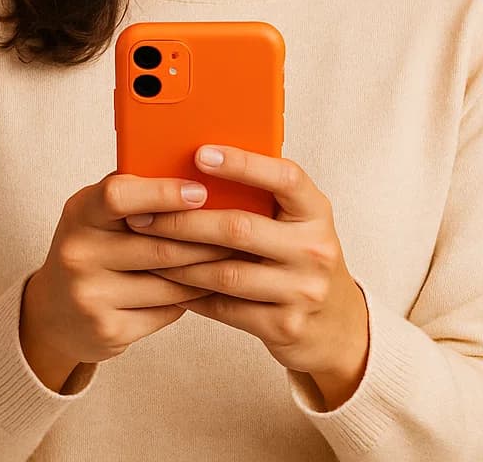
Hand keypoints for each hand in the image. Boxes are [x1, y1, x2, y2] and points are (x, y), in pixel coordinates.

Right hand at [20, 170, 241, 388]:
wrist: (53, 314)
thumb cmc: (91, 249)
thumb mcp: (96, 215)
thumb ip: (133, 193)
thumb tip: (196, 172)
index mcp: (79, 214)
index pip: (119, 196)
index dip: (163, 193)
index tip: (201, 192)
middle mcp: (79, 254)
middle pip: (160, 246)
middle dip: (207, 240)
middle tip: (241, 232)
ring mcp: (91, 296)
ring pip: (170, 283)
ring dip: (206, 273)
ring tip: (231, 261)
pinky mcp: (107, 330)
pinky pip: (166, 312)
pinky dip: (188, 300)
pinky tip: (201, 289)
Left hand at [124, 145, 369, 403]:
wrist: (337, 328)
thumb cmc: (301, 261)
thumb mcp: (297, 225)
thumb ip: (263, 201)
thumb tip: (196, 170)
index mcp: (316, 212)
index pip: (285, 177)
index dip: (243, 163)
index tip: (200, 153)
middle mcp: (314, 249)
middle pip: (239, 228)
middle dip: (184, 221)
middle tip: (145, 215)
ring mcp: (302, 290)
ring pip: (225, 272)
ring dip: (180, 261)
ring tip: (149, 250)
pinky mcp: (284, 326)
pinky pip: (226, 307)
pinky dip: (192, 295)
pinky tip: (170, 284)